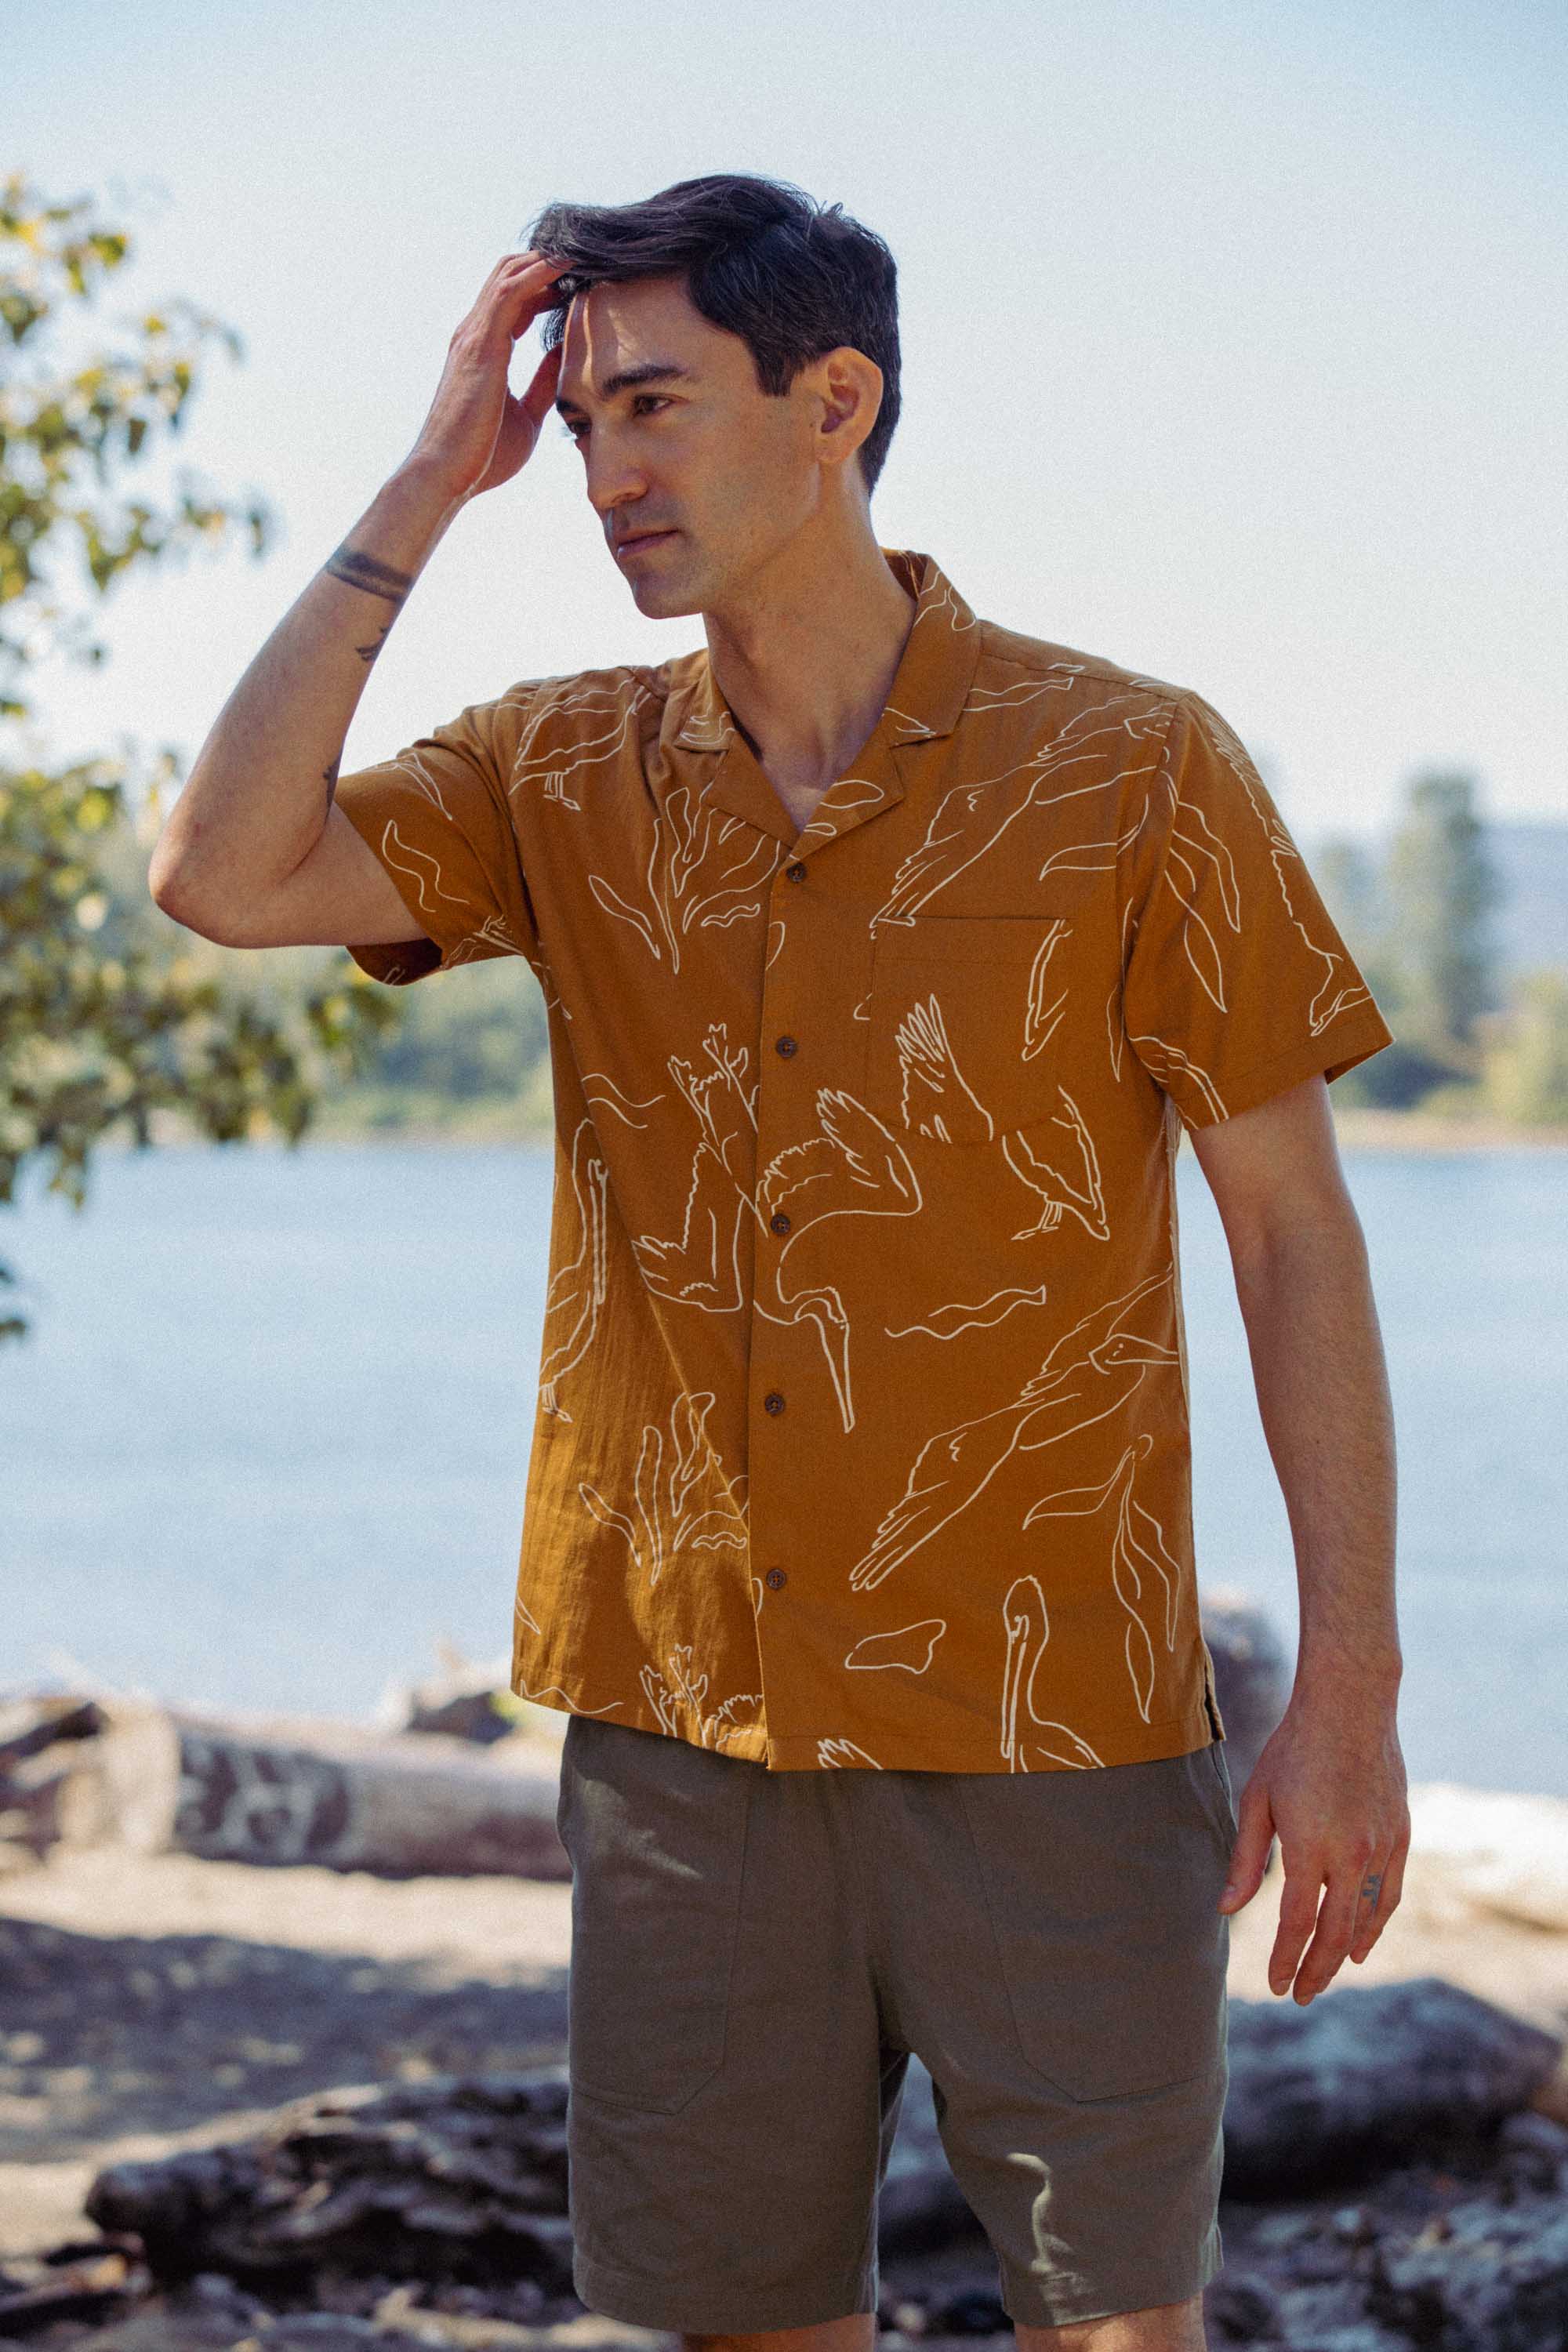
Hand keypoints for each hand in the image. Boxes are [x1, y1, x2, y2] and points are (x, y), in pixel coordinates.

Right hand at [403, 249, 572, 505]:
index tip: (579, 282)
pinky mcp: (480, 344)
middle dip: (546, 263)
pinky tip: (565, 264)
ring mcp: (474, 335)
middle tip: (586, 261)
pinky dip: (538, 273)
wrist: (447, 474)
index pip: (514, 299)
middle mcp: (475, 333)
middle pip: (509, 275)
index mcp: (485, 348)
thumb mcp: (527, 413)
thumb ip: (542, 382)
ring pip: (509, 275)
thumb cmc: (483, 454)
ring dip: (546, 260)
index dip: (545, 285)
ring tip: (582, 250)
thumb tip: (563, 357)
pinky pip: (509, 292)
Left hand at [1217, 1690, 1409, 2002]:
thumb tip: (1227, 1909)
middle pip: (1336, 1932)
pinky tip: (1362, 1940)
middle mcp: (1352, 1854)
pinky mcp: (1401, 1837)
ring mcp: (1382, 1847)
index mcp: (1311, 1846)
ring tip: (1326, 1975)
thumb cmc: (1293, 1750)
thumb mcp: (1258, 1800)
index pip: (1297, 1922)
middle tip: (1300, 1997)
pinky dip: (1377, 1923)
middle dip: (1317, 1970)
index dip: (1285, 1958)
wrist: (1350, 1708)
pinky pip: (1391, 1894)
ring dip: (1346, 1952)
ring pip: (1368, 1918)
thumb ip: (1247, 1860)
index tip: (1275, 1984)